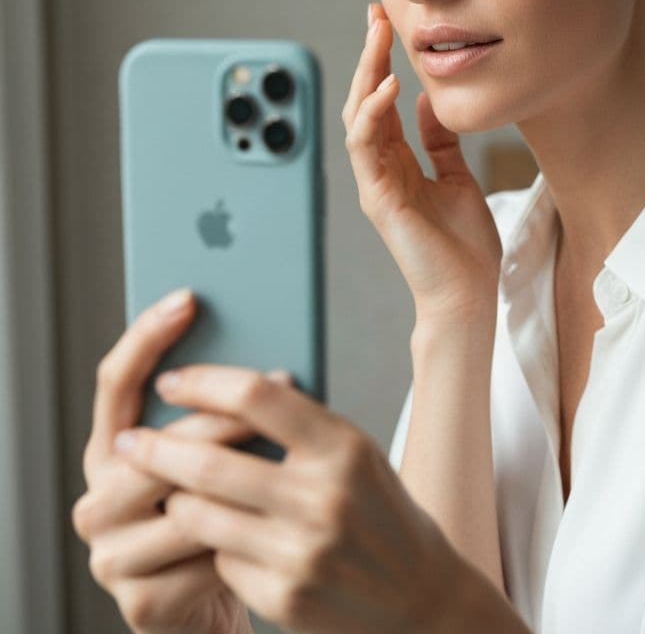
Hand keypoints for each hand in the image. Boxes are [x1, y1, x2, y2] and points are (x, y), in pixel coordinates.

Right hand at [72, 287, 285, 633]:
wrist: (245, 594)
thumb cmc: (242, 506)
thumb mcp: (228, 450)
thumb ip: (223, 409)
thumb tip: (261, 345)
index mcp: (112, 451)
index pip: (115, 382)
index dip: (147, 336)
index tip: (188, 297)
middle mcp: (98, 499)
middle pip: (158, 439)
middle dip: (223, 412)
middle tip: (281, 375)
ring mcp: (111, 555)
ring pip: (182, 500)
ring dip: (242, 474)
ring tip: (289, 450)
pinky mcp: (139, 605)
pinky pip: (204, 557)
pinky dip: (248, 537)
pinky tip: (280, 524)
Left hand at [110, 362, 474, 632]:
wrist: (420, 597)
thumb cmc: (381, 512)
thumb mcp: (356, 455)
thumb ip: (302, 427)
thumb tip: (229, 394)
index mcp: (343, 447)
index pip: (258, 397)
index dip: (205, 382)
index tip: (171, 379)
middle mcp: (323, 497)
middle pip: (212, 462)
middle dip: (158, 449)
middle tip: (130, 440)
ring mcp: (301, 552)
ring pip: (202, 516)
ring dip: (176, 500)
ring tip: (169, 489)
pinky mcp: (285, 597)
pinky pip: (222, 561)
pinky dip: (216, 547)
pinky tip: (226, 541)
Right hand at [341, 2, 502, 325]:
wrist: (468, 294)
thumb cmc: (464, 244)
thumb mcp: (457, 177)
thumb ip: (439, 142)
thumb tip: (428, 101)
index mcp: (398, 162)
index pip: (382, 101)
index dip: (382, 61)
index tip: (388, 23)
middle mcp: (381, 168)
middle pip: (364, 101)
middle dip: (369, 56)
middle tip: (376, 15)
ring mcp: (375, 183)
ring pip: (357, 117)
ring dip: (367, 75)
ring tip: (379, 37)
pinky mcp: (379, 198)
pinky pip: (365, 148)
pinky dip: (373, 115)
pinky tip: (390, 88)